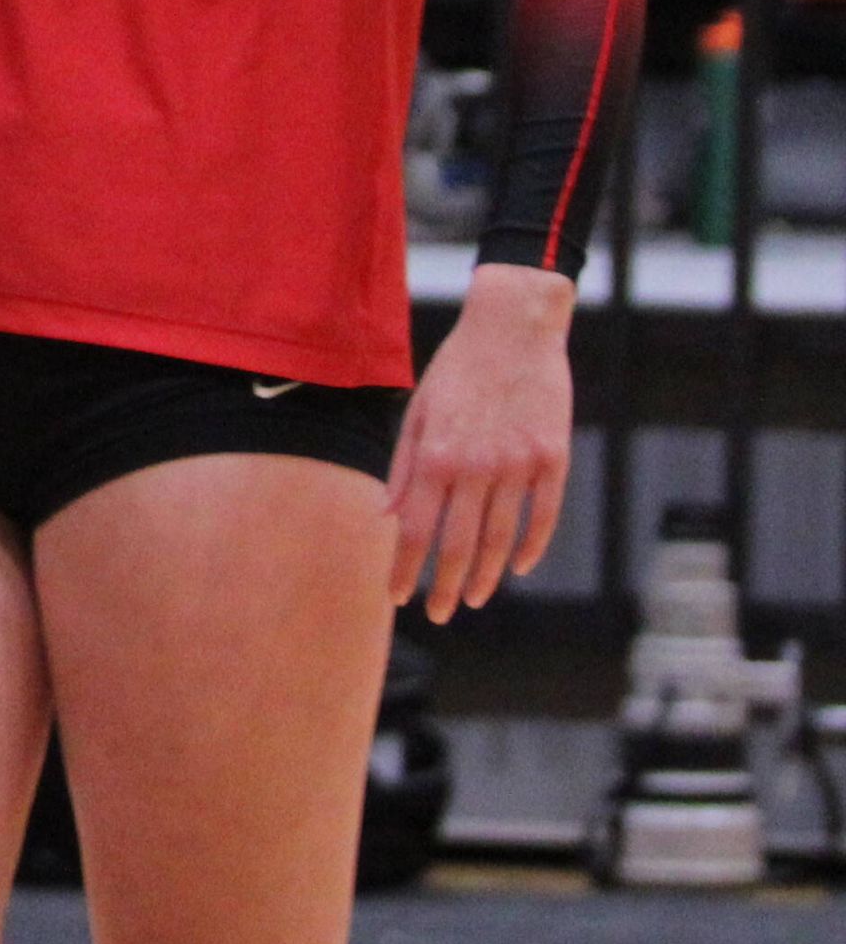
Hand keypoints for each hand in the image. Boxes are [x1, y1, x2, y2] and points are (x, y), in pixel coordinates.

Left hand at [388, 262, 574, 618]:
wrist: (513, 328)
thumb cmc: (457, 369)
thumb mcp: (418, 411)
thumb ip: (404, 467)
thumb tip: (389, 516)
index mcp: (435, 455)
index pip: (416, 529)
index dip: (405, 568)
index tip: (396, 597)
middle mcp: (475, 466)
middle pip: (457, 544)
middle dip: (444, 586)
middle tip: (438, 615)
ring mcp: (518, 465)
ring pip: (501, 538)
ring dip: (485, 575)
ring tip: (472, 597)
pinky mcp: (553, 459)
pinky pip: (544, 516)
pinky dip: (530, 547)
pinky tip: (515, 566)